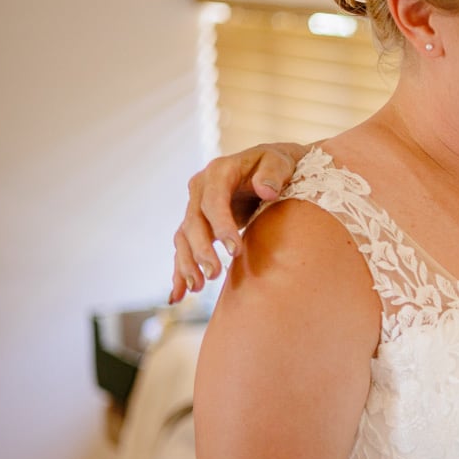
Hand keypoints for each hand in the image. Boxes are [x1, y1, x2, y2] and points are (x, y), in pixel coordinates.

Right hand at [169, 142, 307, 302]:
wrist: (271, 167)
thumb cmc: (278, 164)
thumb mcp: (280, 162)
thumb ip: (274, 173)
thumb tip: (266, 190)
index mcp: (219, 172)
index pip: (213, 202)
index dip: (221, 226)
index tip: (235, 250)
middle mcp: (201, 189)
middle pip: (193, 223)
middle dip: (201, 250)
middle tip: (215, 274)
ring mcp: (196, 207)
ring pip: (184, 238)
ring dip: (187, 263)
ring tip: (198, 287)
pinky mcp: (198, 224)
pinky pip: (183, 248)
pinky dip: (179, 271)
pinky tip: (178, 295)